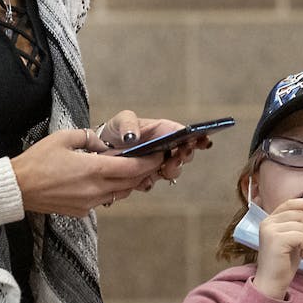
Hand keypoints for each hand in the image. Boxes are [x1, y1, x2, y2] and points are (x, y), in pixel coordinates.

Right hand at [12, 127, 164, 216]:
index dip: (150, 161)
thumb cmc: (36, 161)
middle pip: (131, 182)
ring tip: (130, 169)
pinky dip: (111, 190)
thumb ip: (89, 138)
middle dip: (144, 171)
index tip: (159, 154)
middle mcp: (95, 189)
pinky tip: (105, 180)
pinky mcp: (82, 211)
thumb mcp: (63, 138)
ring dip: (128, 182)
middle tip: (151, 160)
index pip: (133, 168)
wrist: (16, 189)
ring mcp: (89, 203)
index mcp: (93, 169)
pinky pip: (104, 200)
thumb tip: (103, 144)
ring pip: (120, 193)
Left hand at [93, 113, 207, 184]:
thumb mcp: (122, 120)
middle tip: (180, 155)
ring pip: (172, 171)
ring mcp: (157, 165)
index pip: (186, 133)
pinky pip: (151, 183)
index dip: (198, 137)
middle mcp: (166, 149)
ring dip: (171, 170)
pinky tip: (142, 179)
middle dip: (185, 156)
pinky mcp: (145, 178)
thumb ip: (128, 124)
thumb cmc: (117, 130)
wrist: (99, 150)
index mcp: (165, 130)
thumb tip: (132, 137)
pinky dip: (147, 182)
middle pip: (185, 155)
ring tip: (163, 168)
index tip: (203, 140)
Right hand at [250, 198, 302, 299]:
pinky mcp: (275, 239)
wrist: (272, 283)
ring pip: (302, 226)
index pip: (290, 203)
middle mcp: (267, 222)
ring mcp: (270, 230)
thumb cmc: (283, 263)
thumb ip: (298, 226)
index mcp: (270, 220)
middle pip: (300, 214)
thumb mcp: (293, 240)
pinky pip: (301, 236)